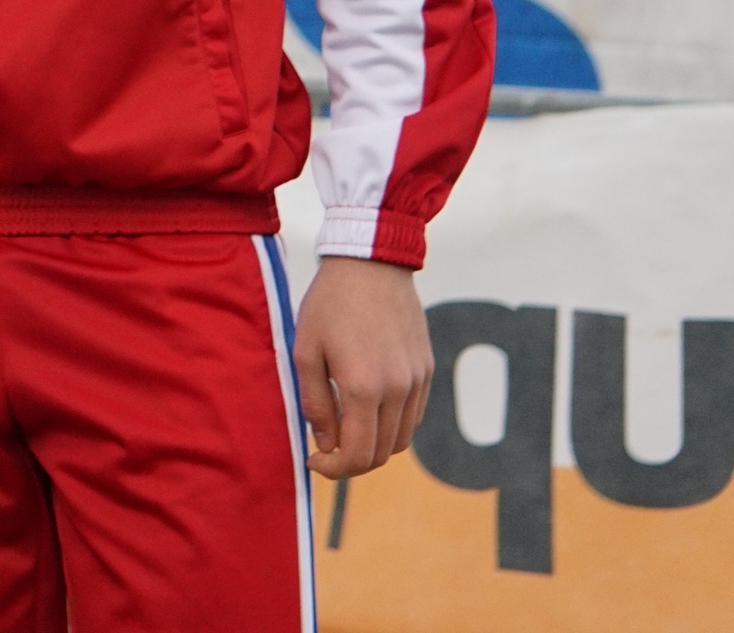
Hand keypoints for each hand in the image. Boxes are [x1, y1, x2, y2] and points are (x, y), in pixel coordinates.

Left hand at [291, 255, 432, 480]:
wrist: (371, 264)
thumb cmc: (329, 304)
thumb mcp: (305, 351)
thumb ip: (316, 403)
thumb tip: (326, 444)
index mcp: (363, 388)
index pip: (357, 455)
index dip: (334, 470)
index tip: (314, 461)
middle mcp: (397, 389)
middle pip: (382, 454)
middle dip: (352, 463)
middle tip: (326, 451)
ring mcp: (417, 380)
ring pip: (401, 439)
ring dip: (373, 445)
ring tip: (345, 427)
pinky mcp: (427, 369)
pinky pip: (413, 415)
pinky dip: (391, 424)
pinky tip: (367, 406)